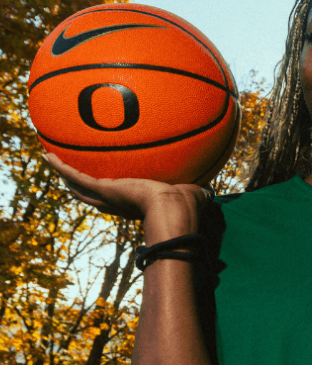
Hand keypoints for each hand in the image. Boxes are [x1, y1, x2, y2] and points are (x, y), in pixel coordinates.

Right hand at [42, 152, 212, 232]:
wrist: (175, 211)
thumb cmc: (189, 205)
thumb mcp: (194, 190)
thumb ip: (198, 187)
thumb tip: (213, 185)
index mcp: (137, 204)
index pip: (120, 199)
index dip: (111, 193)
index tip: (107, 186)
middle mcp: (120, 203)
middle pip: (94, 196)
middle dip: (82, 186)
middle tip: (70, 174)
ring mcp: (110, 197)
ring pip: (80, 187)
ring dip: (65, 174)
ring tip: (51, 160)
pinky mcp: (104, 189)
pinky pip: (76, 175)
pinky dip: (61, 166)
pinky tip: (47, 154)